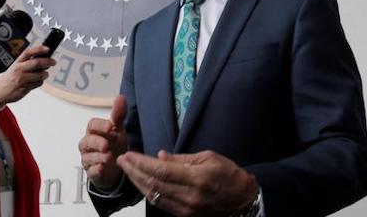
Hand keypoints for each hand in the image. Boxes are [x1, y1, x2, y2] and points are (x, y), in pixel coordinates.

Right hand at [0, 45, 55, 107]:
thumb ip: (27, 63)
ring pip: (40, 75)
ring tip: (43, 74)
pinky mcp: (24, 89)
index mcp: (16, 63)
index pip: (28, 53)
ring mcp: (21, 80)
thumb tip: (43, 59)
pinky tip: (35, 81)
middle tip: (53, 62)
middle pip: (37, 63)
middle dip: (48, 62)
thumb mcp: (15, 67)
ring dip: (45, 74)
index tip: (47, 49)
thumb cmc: (8, 79)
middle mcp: (19, 70)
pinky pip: (38, 84)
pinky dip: (40, 82)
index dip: (38, 49)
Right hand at [78, 95, 127, 189]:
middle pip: (87, 141)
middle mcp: (89, 144)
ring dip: (98, 157)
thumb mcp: (118, 129)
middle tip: (107, 145)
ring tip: (109, 157)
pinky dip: (96, 170)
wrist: (115, 166)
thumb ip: (118, 114)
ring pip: (88, 157)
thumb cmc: (114, 144)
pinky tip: (102, 169)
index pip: (92, 125)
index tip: (110, 127)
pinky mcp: (92, 172)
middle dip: (97, 142)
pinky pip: (91, 171)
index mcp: (94, 131)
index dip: (100, 126)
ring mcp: (89, 158)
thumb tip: (120, 96)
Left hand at [116, 150, 258, 216]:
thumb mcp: (209, 158)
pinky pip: (161, 204)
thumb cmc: (230, 175)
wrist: (245, 200)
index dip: (142, 163)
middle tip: (121, 160)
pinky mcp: (185, 215)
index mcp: (197, 178)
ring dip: (137, 182)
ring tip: (127, 170)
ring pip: (154, 195)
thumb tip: (160, 156)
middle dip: (134, 171)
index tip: (129, 155)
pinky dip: (148, 192)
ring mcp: (187, 208)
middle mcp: (190, 196)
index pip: (161, 170)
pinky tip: (140, 183)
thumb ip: (182, 158)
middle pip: (154, 183)